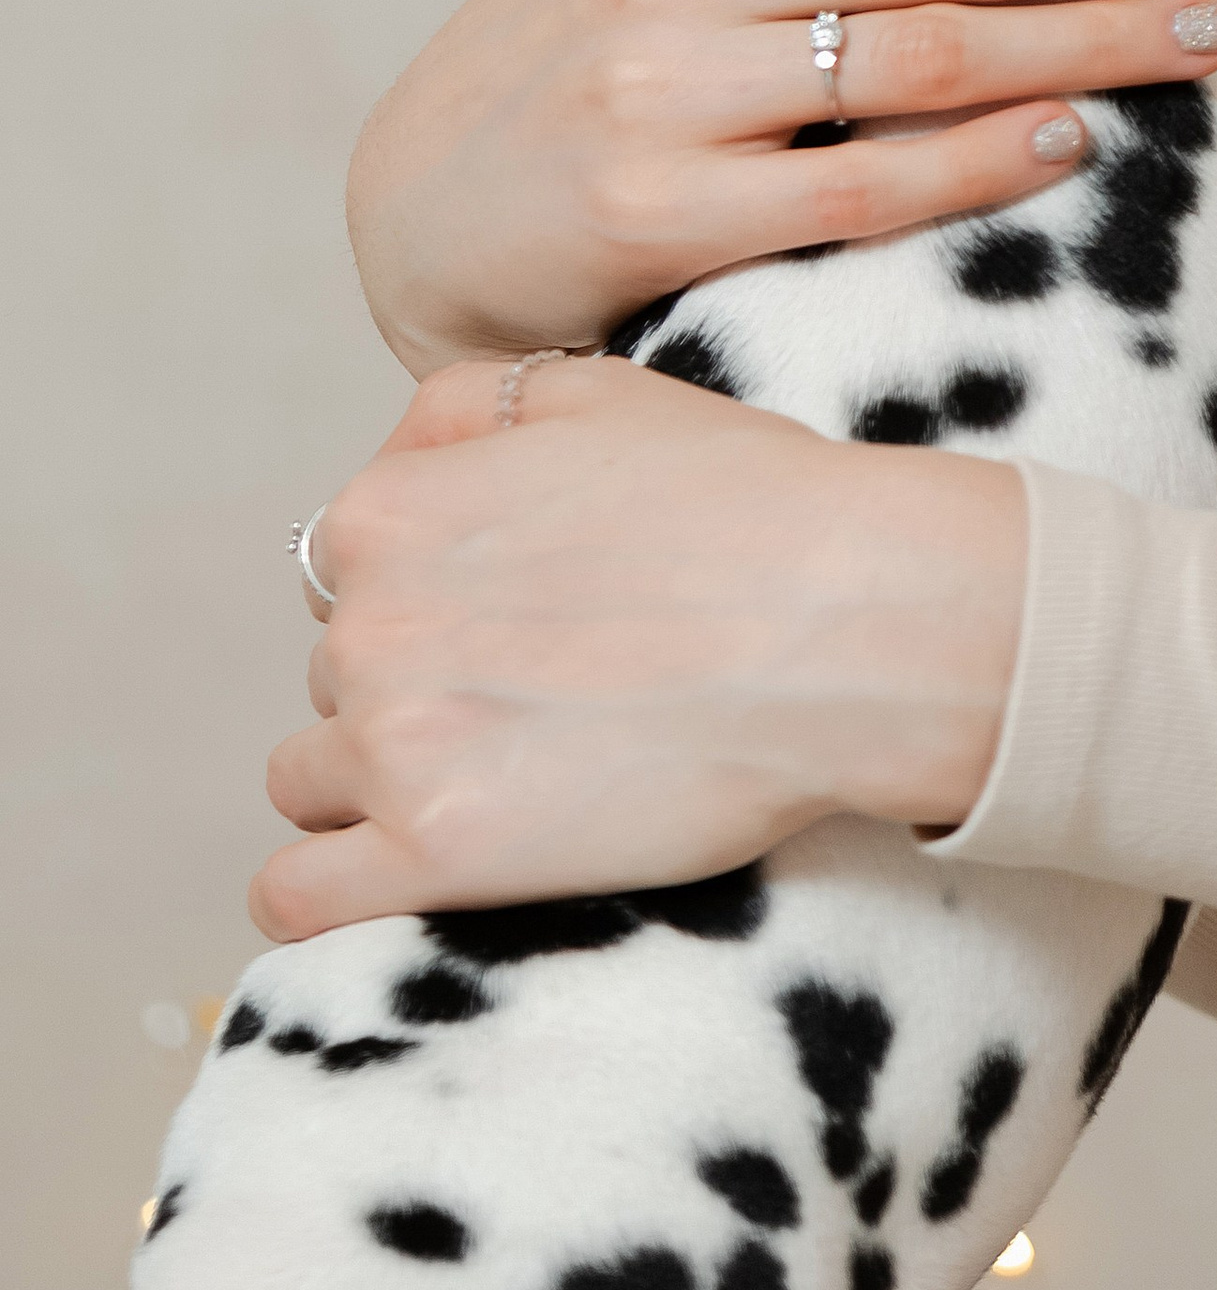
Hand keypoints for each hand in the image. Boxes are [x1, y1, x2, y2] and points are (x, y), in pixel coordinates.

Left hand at [252, 355, 1022, 938]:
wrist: (846, 623)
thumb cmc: (750, 503)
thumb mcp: (602, 394)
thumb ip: (472, 406)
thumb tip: (406, 450)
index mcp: (392, 510)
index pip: (345, 567)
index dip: (425, 590)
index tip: (505, 616)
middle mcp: (368, 622)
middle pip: (335, 672)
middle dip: (414, 683)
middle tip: (535, 692)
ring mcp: (394, 744)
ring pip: (310, 779)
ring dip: (380, 779)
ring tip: (497, 776)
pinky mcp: (434, 854)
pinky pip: (296, 896)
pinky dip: (327, 889)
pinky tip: (400, 870)